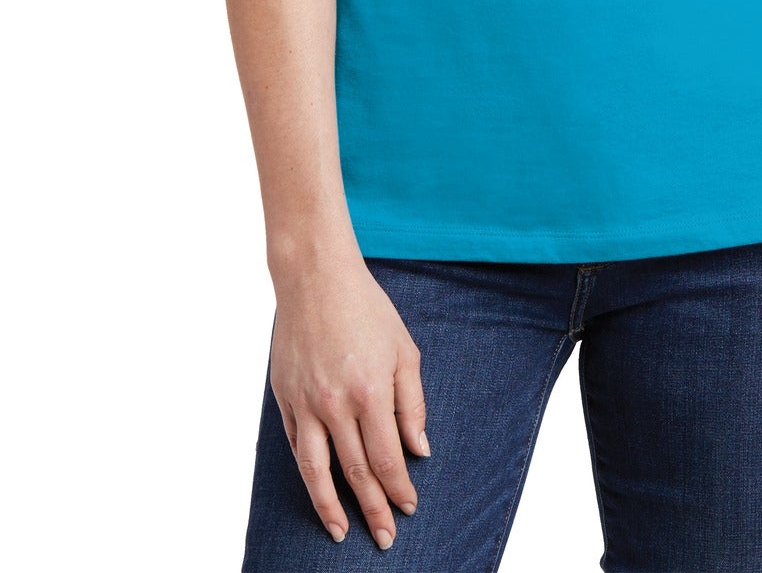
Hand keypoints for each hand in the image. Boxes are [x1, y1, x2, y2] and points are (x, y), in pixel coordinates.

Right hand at [269, 251, 430, 548]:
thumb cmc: (366, 309)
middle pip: (355, 472)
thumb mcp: (403, 350)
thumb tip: (420, 450)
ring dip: (331, 508)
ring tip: (342, 533)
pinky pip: (299, 447)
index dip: (398, 489)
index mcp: (370, 391)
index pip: (387, 458)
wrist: (315, 278)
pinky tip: (319, 490)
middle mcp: (335, 404)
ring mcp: (306, 404)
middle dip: (372, 510)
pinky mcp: (285, 399)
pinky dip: (309, 474)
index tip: (408, 507)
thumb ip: (412, 403)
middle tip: (385, 537)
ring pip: (317, 471)